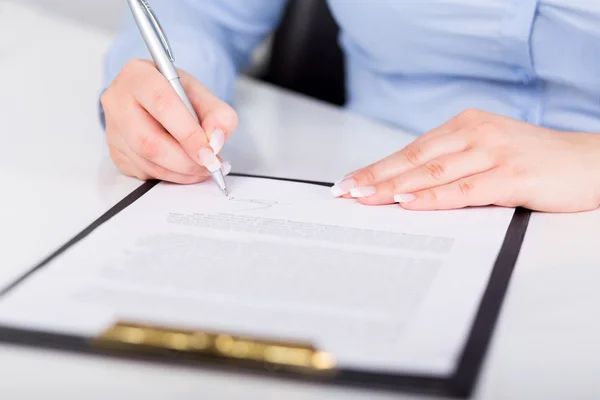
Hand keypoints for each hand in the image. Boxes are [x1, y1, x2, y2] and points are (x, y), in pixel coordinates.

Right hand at [101, 59, 237, 183]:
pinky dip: (171, 176)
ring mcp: (112, 128)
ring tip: (203, 168)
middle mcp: (118, 100)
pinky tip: (185, 168)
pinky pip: (144, 172)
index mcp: (139, 75)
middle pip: (148, 141)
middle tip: (209, 166)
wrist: (153, 100)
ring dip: (181, 172)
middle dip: (185, 161)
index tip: (209, 152)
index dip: (188, 133)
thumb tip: (216, 142)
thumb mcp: (203, 95)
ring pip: (146, 161)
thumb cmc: (176, 95)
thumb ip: (218, 115)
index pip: (162, 104)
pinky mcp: (115, 151)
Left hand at [331, 109, 599, 211]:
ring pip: (433, 173)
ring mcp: (494, 151)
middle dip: (375, 178)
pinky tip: (410, 204)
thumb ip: (450, 167)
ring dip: (395, 188)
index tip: (349, 183)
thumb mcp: (485, 155)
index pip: (410, 151)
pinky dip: (434, 197)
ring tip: (366, 199)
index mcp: (465, 126)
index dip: (376, 168)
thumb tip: (403, 190)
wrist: (589, 163)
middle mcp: (476, 133)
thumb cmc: (531, 162)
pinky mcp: (513, 174)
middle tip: (346, 193)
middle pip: (414, 160)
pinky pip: (465, 189)